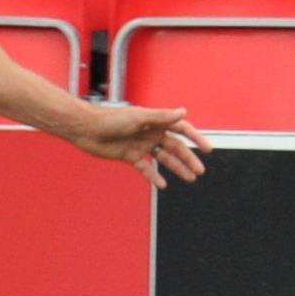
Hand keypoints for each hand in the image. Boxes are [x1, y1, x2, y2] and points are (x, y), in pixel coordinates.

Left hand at [69, 105, 210, 190]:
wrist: (87, 129)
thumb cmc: (110, 119)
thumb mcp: (139, 117)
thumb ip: (162, 116)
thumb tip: (183, 111)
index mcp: (155, 121)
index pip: (181, 129)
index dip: (195, 137)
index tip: (207, 149)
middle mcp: (150, 133)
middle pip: (175, 147)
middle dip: (188, 158)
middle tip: (200, 171)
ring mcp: (141, 145)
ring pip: (163, 158)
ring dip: (176, 168)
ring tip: (190, 178)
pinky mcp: (130, 156)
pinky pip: (146, 168)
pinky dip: (154, 176)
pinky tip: (163, 184)